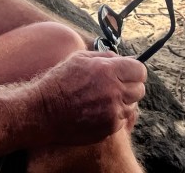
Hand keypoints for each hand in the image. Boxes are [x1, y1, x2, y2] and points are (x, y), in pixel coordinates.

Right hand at [31, 50, 146, 146]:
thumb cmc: (60, 81)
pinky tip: (98, 111)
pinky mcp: (109, 128)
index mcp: (108, 70)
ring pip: (132, 106)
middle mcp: (114, 91)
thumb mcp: (80, 58)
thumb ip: (106, 57)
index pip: (140, 70)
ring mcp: (113, 112)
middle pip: (140, 90)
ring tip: (103, 100)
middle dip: (131, 86)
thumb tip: (126, 59)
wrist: (44, 111)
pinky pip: (122, 120)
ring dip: (123, 102)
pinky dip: (114, 116)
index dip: (135, 71)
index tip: (129, 73)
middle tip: (116, 87)